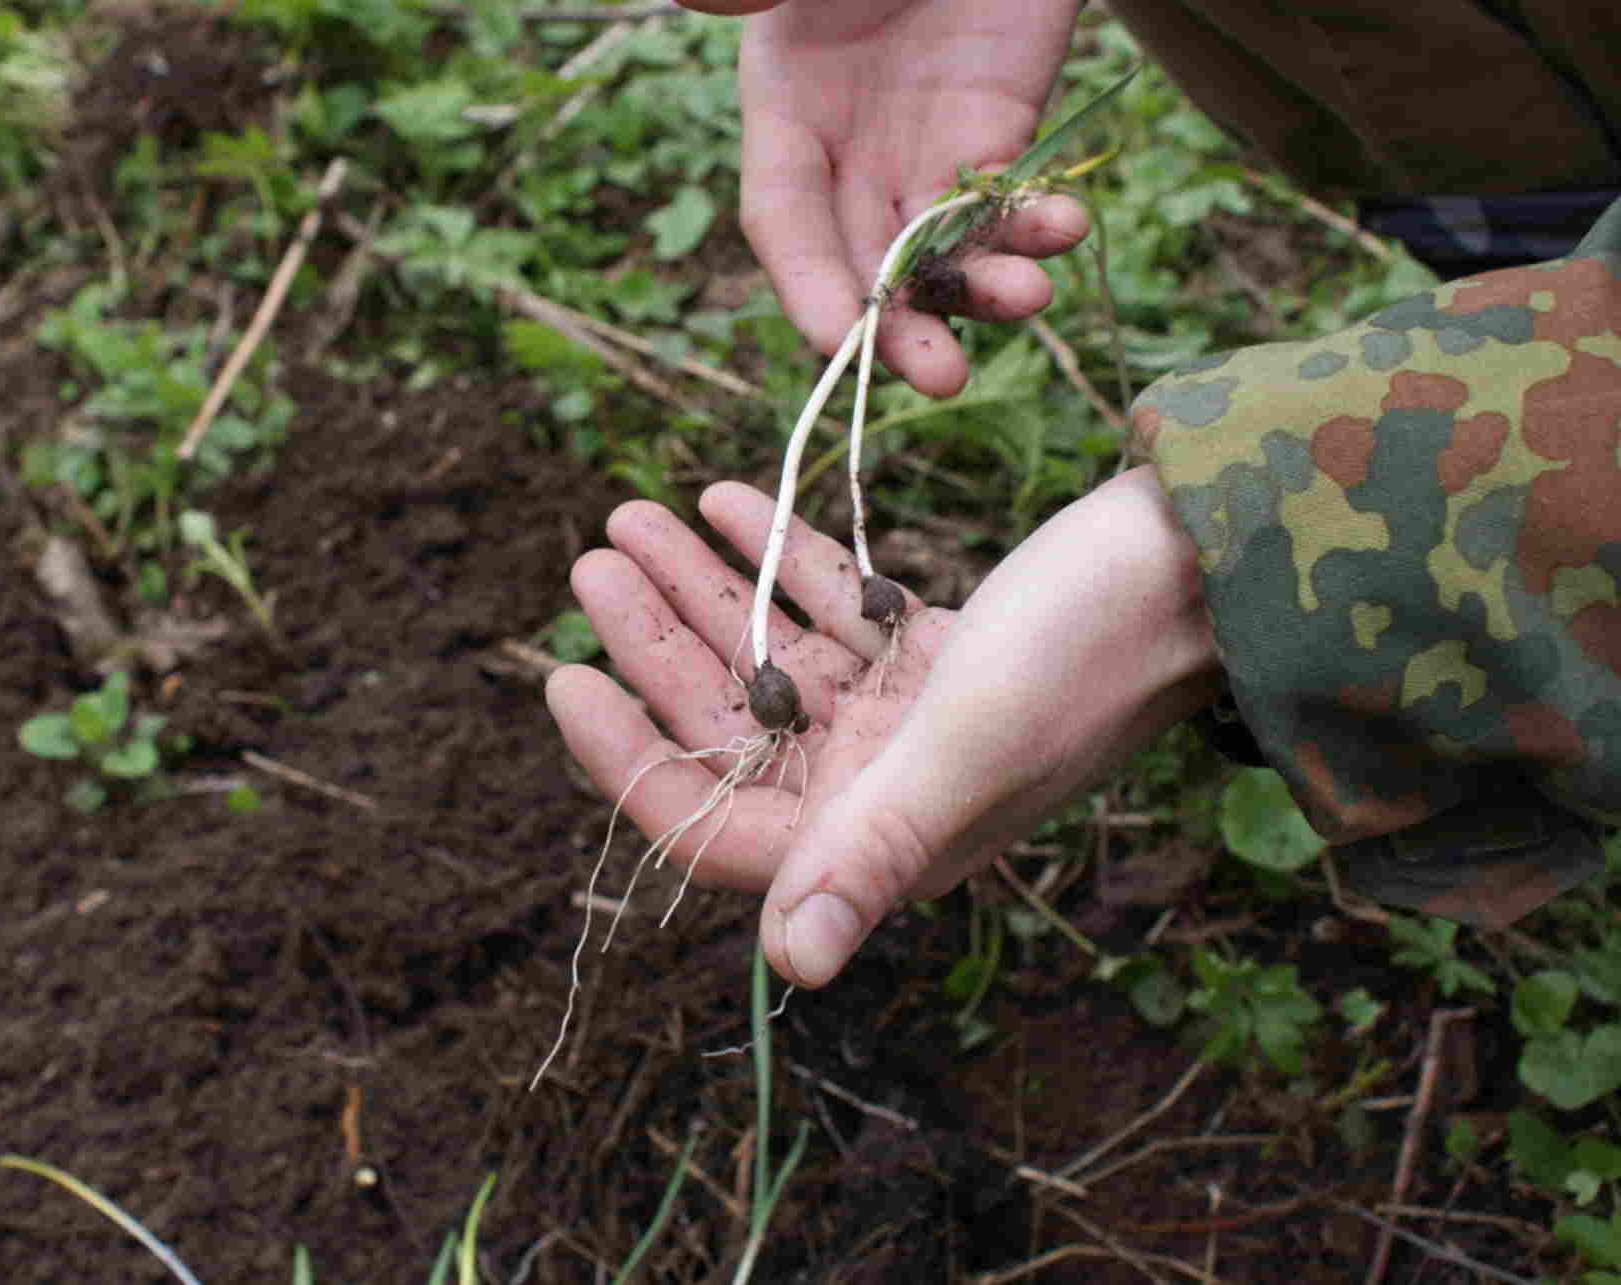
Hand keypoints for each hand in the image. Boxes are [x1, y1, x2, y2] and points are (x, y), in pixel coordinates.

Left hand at [547, 469, 1223, 986]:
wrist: (1212, 558)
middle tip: (592, 555)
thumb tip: (792, 968)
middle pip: (732, 727)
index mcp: (888, 838)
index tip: (563, 674)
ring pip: (772, 660)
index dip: (629, 763)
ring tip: (633, 511)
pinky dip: (780, 562)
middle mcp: (888, 791)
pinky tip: (728, 499)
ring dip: (703, 589)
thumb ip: (874, 847)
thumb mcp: (970, 737)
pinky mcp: (936, 658)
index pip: (718, 825)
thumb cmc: (1096, 643)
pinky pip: (830, 615)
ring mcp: (910, 723)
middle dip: (654, 642)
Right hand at [678, 0, 1090, 395]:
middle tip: (939, 374)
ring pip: (944, 248)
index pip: (782, 217)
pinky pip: (1010, 200)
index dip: (805, 283)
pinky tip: (1064, 226)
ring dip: (981, 290)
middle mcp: (848, 144)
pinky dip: (1035, 225)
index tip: (837, 340)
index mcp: (784, 100)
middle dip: (898, 324)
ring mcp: (926, 142)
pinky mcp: (999, 127)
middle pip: (863, 259)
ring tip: (1029, 297)